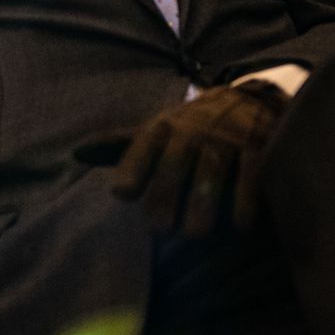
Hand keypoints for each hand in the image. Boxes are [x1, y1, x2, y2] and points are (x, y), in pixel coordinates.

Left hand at [111, 80, 288, 236]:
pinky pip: (251, 174)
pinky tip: (240, 226)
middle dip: (166, 195)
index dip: (132, 168)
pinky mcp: (258, 147)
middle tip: (159, 229)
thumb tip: (75, 154)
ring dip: (203, 204)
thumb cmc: (191, 126)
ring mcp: (226, 138)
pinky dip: (246, 200)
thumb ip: (119, 146)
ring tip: (194, 235)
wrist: (248, 99)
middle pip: (176, 164)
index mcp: (162, 128)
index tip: (121, 193)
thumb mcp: (155, 130)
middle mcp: (193, 131)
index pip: (142, 147)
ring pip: (212, 172)